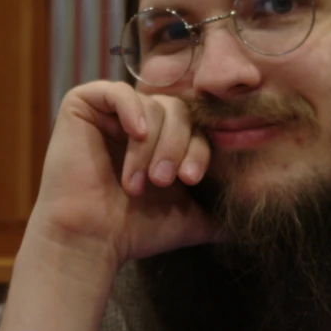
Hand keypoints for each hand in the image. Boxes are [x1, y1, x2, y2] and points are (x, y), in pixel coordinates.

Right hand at [29, 80, 218, 267]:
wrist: (92, 239)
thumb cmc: (134, 229)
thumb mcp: (188, 217)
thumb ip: (216, 212)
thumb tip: (247, 223)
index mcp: (163, 139)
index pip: (196, 127)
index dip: (198, 149)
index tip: (191, 180)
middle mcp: (138, 122)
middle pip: (177, 111)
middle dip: (176, 145)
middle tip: (165, 181)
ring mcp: (111, 112)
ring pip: (151, 106)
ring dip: (150, 145)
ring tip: (139, 181)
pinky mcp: (83, 104)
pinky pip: (117, 91)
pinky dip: (131, 109)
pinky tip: (135, 134)